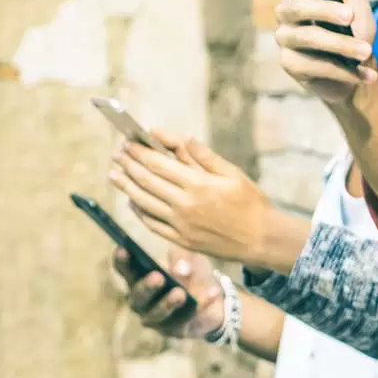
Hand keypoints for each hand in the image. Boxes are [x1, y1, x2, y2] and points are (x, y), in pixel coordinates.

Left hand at [109, 131, 308, 271]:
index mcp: (198, 184)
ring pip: (143, 202)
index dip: (139, 151)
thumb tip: (178, 137)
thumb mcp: (232, 173)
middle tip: (117, 154)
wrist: (262, 239)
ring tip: (114, 174)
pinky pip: (152, 224)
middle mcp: (185, 205)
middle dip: (128, 165)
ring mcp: (181, 225)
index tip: (128, 142)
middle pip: (146, 181)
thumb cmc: (251, 203)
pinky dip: (139, 211)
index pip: (157, 163)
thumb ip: (203, 156)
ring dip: (125, 186)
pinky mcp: (182, 240)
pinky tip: (132, 202)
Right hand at [114, 246, 223, 338]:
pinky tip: (212, 292)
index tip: (123, 249)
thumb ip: (183, 259)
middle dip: (147, 287)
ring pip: (156, 314)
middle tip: (158, 277)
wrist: (217, 299)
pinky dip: (199, 306)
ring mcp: (155, 318)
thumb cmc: (194, 273)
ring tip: (181, 293)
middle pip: (137, 296)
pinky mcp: (174, 330)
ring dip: (168, 304)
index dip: (122, 261)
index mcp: (140, 278)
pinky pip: (183, 320)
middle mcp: (142, 301)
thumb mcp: (191, 258)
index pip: (125, 270)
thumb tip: (180, 269)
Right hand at [275, 0, 377, 104]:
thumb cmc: (355, 34)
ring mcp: (285, 39)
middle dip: (325, 10)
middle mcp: (287, 14)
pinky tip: (366, 75)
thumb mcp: (359, 8)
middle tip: (350, 16)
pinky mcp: (291, 65)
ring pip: (307, 37)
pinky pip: (315, 66)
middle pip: (298, 6)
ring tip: (366, 51)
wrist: (358, 73)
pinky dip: (344, 71)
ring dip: (341, 44)